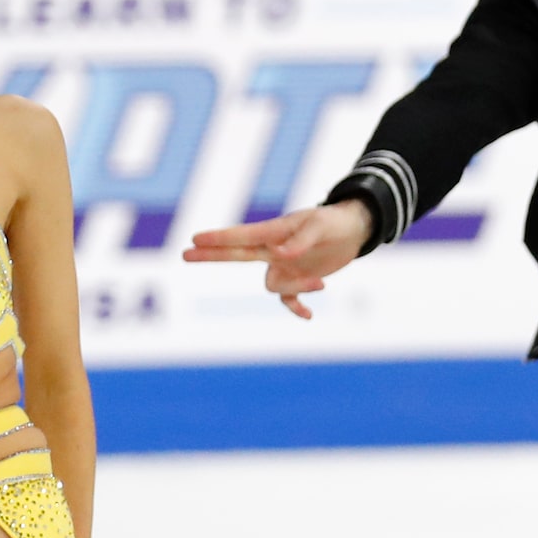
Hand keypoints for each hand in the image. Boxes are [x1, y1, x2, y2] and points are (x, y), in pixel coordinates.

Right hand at [182, 201, 371, 317]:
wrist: (352, 230)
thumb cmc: (333, 222)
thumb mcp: (320, 227)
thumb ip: (300, 240)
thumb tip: (280, 256)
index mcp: (275, 232)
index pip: (242, 236)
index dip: (219, 238)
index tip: (195, 239)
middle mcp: (273, 249)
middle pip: (236, 254)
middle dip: (211, 255)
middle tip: (185, 254)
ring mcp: (282, 265)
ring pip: (272, 286)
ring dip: (295, 288)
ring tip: (321, 282)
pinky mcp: (296, 279)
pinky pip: (288, 299)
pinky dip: (297, 308)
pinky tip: (308, 316)